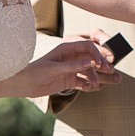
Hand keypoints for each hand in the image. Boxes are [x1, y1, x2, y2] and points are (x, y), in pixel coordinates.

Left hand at [0, 36, 118, 98]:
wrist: (23, 85)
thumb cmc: (34, 72)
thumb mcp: (52, 69)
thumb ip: (71, 66)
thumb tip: (89, 63)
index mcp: (66, 49)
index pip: (87, 47)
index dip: (97, 54)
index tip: (102, 64)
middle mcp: (70, 57)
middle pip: (91, 58)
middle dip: (102, 64)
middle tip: (111, 72)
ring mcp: (70, 69)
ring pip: (89, 71)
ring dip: (96, 76)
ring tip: (101, 84)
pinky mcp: (69, 80)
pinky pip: (83, 80)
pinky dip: (88, 84)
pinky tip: (90, 88)